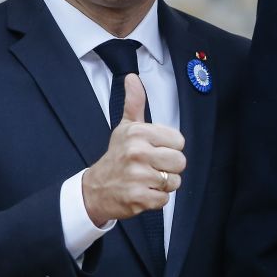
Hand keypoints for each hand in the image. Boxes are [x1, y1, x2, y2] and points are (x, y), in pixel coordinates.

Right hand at [82, 74, 185, 226]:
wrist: (96, 189)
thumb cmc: (117, 156)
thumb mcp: (125, 127)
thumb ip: (134, 103)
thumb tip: (132, 78)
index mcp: (138, 133)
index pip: (179, 141)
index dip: (169, 147)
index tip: (154, 150)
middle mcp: (137, 152)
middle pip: (180, 162)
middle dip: (169, 167)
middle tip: (151, 167)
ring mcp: (138, 176)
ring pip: (175, 181)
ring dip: (164, 184)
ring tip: (146, 179)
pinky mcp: (139, 198)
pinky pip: (165, 198)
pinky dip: (157, 198)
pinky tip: (143, 191)